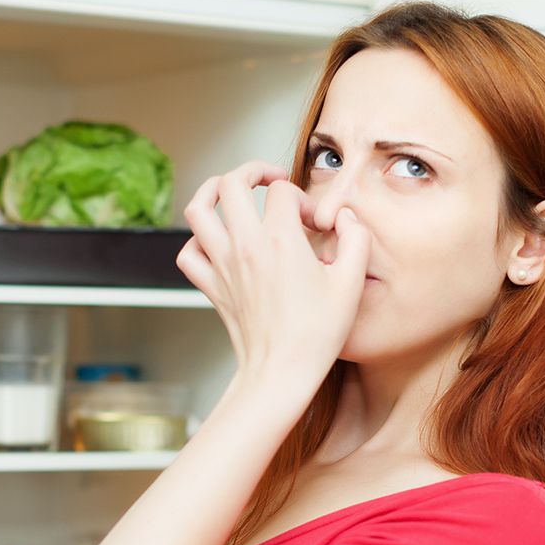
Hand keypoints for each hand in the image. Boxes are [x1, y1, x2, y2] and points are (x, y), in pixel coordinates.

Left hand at [177, 160, 371, 384]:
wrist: (280, 372)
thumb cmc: (316, 335)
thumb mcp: (350, 284)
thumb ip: (356, 240)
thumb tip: (346, 218)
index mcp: (280, 241)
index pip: (283, 192)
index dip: (303, 199)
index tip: (315, 223)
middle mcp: (245, 247)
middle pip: (231, 183)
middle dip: (253, 171)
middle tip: (270, 181)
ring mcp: (223, 265)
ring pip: (198, 209)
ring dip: (212, 191)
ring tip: (230, 190)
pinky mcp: (211, 286)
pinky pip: (189, 251)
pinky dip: (197, 239)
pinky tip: (216, 241)